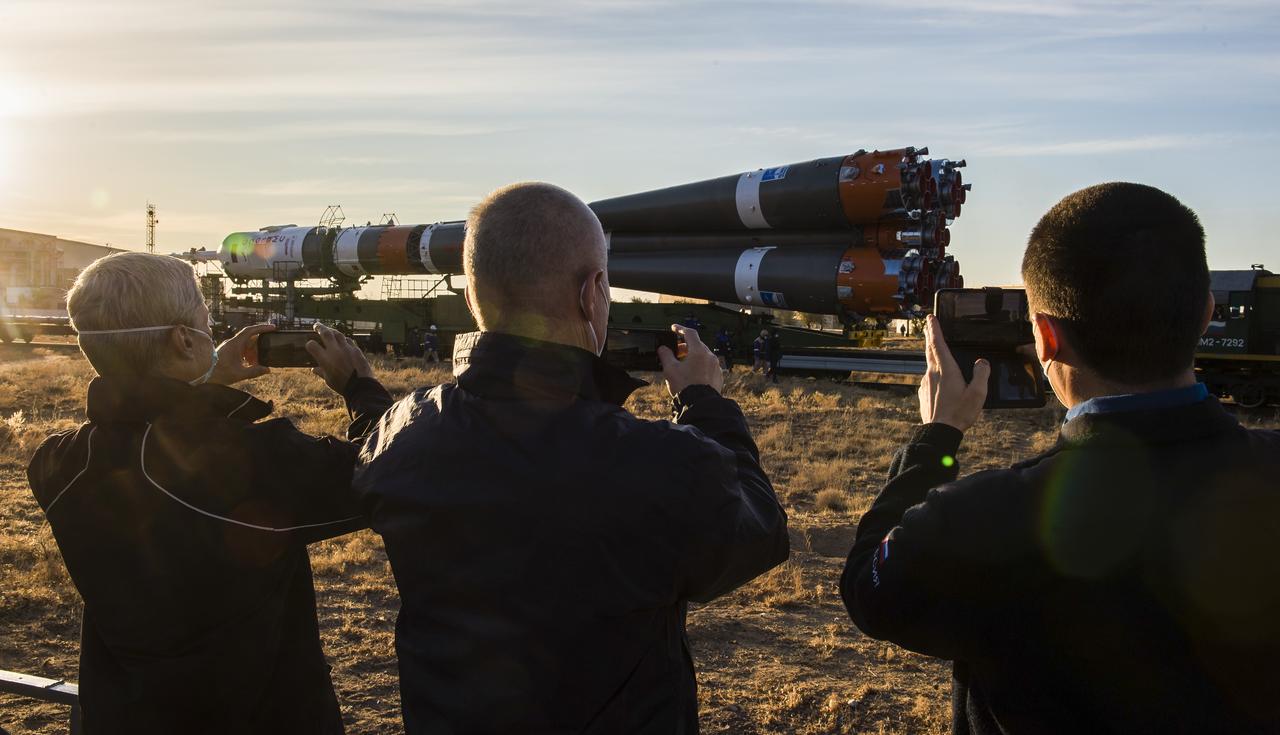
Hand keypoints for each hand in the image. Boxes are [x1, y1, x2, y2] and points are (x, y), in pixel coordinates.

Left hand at [209, 323, 274, 384]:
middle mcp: (232, 343)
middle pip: (250, 339)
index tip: (273, 328)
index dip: (262, 328)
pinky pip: (241, 350)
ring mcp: (230, 347)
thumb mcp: (239, 374)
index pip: (250, 331)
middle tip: (267, 353)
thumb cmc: (219, 373)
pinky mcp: (228, 352)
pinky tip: (250, 364)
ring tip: (258, 363)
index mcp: (235, 344)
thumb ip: (254, 372)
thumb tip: (267, 370)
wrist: (203, 374)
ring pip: (246, 345)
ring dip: (254, 353)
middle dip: (260, 346)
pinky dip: (248, 355)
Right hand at [306, 323, 372, 393]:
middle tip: (316, 325)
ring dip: (332, 330)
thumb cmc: (342, 386)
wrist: (361, 387)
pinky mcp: (356, 350)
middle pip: (326, 333)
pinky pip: (349, 341)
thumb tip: (313, 369)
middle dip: (320, 328)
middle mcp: (335, 351)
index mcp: (325, 359)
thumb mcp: (329, 380)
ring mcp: (347, 349)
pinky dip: (344, 339)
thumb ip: (321, 372)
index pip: (312, 345)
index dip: (309, 344)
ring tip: (329, 330)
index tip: (310, 345)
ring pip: (338, 334)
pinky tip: (342, 339)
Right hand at [659, 324, 723, 396]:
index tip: (673, 328)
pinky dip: (700, 366)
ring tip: (682, 365)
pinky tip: (692, 375)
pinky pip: (708, 366)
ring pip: (703, 356)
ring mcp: (716, 366)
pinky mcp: (718, 376)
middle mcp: (710, 356)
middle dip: (685, 346)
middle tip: (675, 352)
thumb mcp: (670, 369)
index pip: (690, 333)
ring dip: (692, 356)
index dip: (680, 329)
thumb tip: (663, 348)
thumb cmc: (684, 386)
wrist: (700, 405)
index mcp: (699, 351)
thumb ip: (665, 355)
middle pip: (697, 345)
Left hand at [918, 315, 989, 431]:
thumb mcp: (977, 393)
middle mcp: (932, 374)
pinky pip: (929, 378)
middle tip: (929, 325)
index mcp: (945, 370)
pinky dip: (933, 372)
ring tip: (934, 348)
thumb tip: (981, 362)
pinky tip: (938, 377)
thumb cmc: (959, 413)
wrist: (939, 432)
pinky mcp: (923, 394)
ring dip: (931, 354)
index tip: (930, 318)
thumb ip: (981, 374)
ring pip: (929, 364)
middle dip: (930, 336)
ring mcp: (925, 384)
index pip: (938, 344)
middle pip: (930, 350)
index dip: (934, 330)